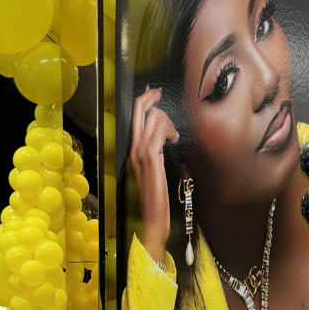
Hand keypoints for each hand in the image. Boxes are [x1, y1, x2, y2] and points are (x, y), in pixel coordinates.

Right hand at [129, 86, 178, 265]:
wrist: (152, 217)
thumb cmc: (155, 197)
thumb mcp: (155, 170)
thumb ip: (156, 153)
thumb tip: (164, 137)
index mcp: (134, 150)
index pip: (135, 117)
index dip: (144, 101)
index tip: (154, 93)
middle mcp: (135, 148)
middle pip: (140, 111)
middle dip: (151, 97)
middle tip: (159, 92)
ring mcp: (141, 152)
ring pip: (154, 119)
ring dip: (168, 122)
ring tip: (174, 135)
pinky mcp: (151, 157)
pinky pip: (160, 131)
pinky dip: (170, 131)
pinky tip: (174, 140)